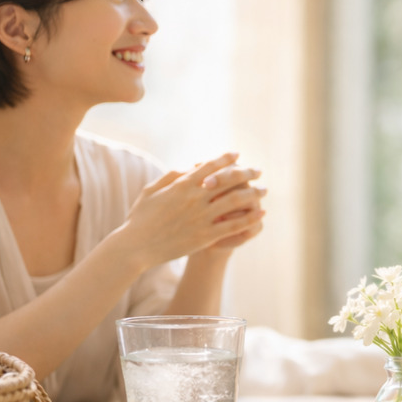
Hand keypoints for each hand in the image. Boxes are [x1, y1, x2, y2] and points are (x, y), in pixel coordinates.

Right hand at [113, 153, 265, 267]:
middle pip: (229, 179)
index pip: (210, 165)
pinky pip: (234, 225)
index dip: (227, 158)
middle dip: (247, 172)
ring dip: (254, 193)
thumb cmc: (141, 218)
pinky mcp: (205, 236)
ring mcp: (201, 217)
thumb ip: (171, 176)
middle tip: (259, 171)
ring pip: (236, 201)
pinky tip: (261, 213)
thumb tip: (190, 167)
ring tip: (265, 191)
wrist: (136, 246)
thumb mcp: (151, 190)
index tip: (238, 154)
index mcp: (182, 184)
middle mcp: (195, 197)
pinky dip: (250, 218)